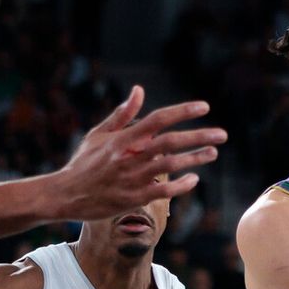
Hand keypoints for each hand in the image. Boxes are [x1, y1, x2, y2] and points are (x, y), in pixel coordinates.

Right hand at [60, 87, 225, 218]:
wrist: (65, 195)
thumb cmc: (83, 163)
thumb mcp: (99, 134)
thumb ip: (123, 114)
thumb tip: (139, 90)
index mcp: (123, 138)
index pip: (158, 119)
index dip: (183, 111)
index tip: (204, 107)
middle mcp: (130, 156)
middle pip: (171, 142)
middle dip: (199, 136)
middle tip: (222, 134)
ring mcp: (133, 178)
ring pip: (171, 166)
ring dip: (195, 159)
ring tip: (213, 153)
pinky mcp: (134, 199)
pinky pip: (163, 192)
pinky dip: (181, 186)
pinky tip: (194, 179)